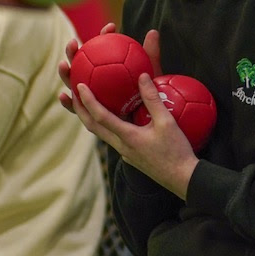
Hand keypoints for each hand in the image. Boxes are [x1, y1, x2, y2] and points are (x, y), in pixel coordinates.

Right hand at [58, 27, 160, 112]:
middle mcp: (98, 80)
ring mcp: (92, 96)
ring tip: (63, 65)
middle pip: (82, 63)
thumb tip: (153, 32)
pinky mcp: (90, 113)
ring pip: (74, 83)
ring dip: (65, 73)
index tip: (111, 27)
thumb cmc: (150, 97)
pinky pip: (77, 108)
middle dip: (74, 51)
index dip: (104, 36)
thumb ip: (150, 55)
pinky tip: (63, 97)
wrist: (151, 122)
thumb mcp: (152, 76)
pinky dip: (68, 103)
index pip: (104, 48)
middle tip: (74, 42)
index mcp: (109, 68)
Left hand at [73, 72, 197, 198]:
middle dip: (79, 109)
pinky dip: (106, 125)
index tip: (79, 85)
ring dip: (90, 118)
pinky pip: (113, 137)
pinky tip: (113, 116)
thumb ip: (152, 99)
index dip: (87, 100)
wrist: (183, 179)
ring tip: (84, 103)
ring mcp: (125, 153)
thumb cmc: (176, 151)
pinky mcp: (131, 156)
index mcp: (127, 137)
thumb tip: (142, 76)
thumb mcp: (167, 122)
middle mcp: (121, 146)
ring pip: (101, 133)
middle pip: (92, 127)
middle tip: (71, 93)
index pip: (100, 117)